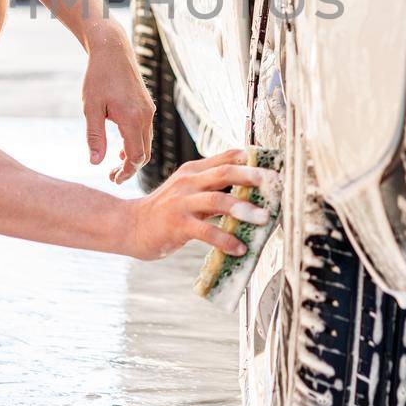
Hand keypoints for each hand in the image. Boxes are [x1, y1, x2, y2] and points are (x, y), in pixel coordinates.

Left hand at [81, 21, 154, 183]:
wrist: (112, 49)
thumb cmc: (98, 77)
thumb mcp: (91, 108)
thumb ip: (95, 137)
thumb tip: (96, 163)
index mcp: (132, 119)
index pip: (136, 157)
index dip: (126, 173)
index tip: (113, 179)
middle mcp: (145, 116)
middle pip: (145, 153)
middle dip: (130, 168)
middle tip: (112, 176)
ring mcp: (148, 110)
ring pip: (146, 142)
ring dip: (133, 156)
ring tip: (115, 164)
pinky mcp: (146, 105)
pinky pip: (145, 131)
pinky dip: (136, 143)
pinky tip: (121, 145)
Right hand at [123, 150, 278, 260]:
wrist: (130, 226)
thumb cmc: (165, 211)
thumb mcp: (188, 191)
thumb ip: (213, 187)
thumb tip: (247, 186)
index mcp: (193, 171)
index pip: (225, 158)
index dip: (251, 160)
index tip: (274, 165)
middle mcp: (188, 182)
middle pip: (225, 173)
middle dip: (252, 177)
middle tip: (275, 185)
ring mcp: (181, 203)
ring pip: (217, 200)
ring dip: (243, 209)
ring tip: (264, 218)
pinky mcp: (177, 225)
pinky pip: (206, 231)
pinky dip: (225, 239)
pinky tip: (239, 247)